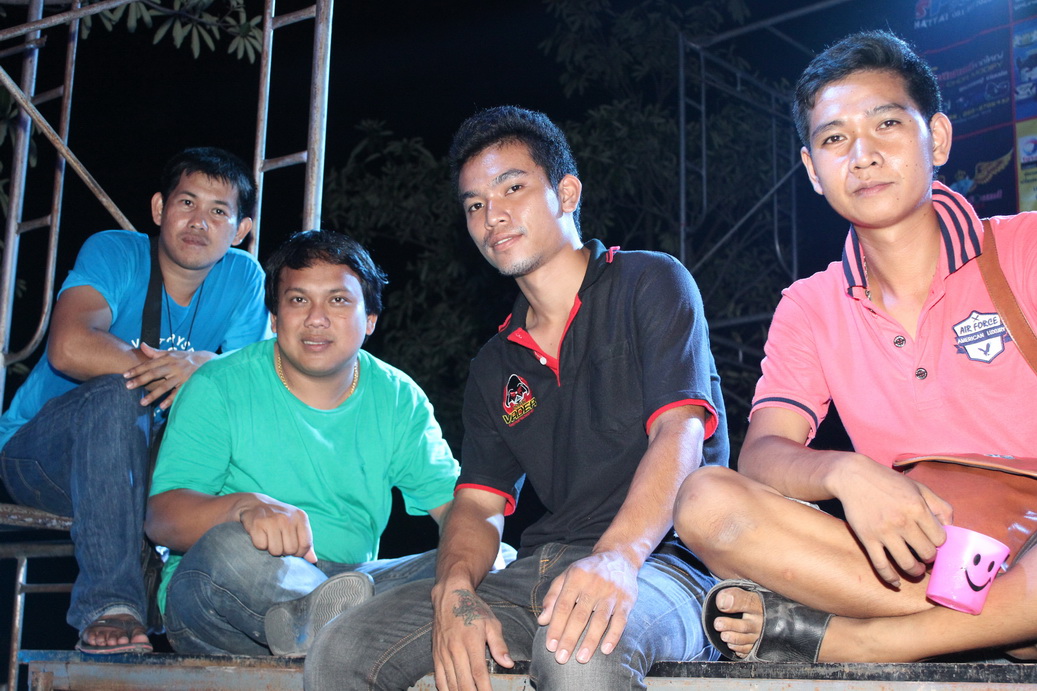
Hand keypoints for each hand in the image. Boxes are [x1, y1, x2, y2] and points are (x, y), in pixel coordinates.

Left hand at [123, 343, 214, 408]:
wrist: (207, 361)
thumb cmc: (185, 358)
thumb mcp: (171, 353)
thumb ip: (156, 352)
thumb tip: (142, 345)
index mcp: (167, 358)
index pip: (149, 364)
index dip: (137, 369)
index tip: (125, 375)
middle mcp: (173, 366)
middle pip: (154, 373)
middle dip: (140, 380)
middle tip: (127, 387)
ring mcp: (181, 376)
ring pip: (164, 386)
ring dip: (153, 395)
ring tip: (142, 403)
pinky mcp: (188, 384)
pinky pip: (177, 393)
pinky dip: (170, 400)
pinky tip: (161, 407)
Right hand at [238, 495, 316, 562]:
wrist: (256, 504)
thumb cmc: (279, 518)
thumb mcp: (296, 525)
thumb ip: (305, 542)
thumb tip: (313, 560)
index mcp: (301, 517)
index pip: (305, 544)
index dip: (299, 553)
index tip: (293, 550)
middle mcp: (288, 518)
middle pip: (291, 549)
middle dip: (284, 551)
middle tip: (279, 542)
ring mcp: (273, 520)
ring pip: (276, 551)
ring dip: (272, 549)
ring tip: (270, 539)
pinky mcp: (258, 524)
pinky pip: (261, 546)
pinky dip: (260, 544)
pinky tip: (261, 535)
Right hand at [432, 585, 511, 690]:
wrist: (449, 597)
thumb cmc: (473, 609)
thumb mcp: (491, 622)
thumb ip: (499, 644)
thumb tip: (508, 663)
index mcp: (471, 642)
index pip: (479, 673)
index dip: (485, 689)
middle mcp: (455, 650)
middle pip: (464, 683)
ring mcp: (444, 653)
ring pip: (450, 683)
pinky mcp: (436, 655)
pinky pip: (439, 678)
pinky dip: (445, 689)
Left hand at [536, 551, 637, 664]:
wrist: (618, 557)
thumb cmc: (587, 571)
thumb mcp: (566, 576)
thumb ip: (553, 597)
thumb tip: (542, 620)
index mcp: (576, 577)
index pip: (563, 606)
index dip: (556, 627)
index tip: (550, 646)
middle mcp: (593, 584)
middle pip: (580, 616)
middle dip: (570, 638)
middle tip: (561, 659)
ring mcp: (612, 592)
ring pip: (600, 620)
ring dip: (590, 641)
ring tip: (581, 659)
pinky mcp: (627, 600)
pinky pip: (620, 621)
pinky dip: (613, 636)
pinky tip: (605, 650)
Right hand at [832, 456, 951, 586]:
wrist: (853, 477)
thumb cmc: (889, 482)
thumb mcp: (919, 487)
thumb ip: (940, 507)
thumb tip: (952, 529)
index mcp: (917, 507)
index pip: (940, 539)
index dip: (940, 544)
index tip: (934, 544)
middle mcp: (903, 521)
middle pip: (927, 553)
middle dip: (930, 558)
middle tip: (926, 557)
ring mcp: (884, 532)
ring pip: (908, 564)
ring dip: (915, 571)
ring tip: (916, 569)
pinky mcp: (867, 539)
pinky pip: (881, 565)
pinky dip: (891, 578)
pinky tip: (896, 582)